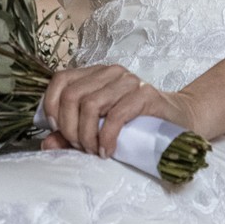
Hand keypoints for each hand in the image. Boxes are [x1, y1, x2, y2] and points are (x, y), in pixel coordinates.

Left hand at [39, 63, 198, 159]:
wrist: (178, 121)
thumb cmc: (136, 125)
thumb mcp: (99, 129)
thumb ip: (71, 135)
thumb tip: (46, 143)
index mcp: (95, 74)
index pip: (61, 79)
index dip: (52, 105)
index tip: (58, 130)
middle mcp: (110, 72)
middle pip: (72, 96)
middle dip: (70, 128)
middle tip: (81, 148)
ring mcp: (128, 81)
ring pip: (90, 105)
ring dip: (87, 136)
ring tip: (94, 151)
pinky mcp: (145, 94)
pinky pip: (115, 115)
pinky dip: (106, 137)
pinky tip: (107, 151)